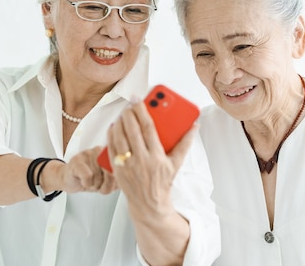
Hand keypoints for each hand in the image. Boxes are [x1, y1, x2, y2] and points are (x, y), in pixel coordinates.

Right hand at [51, 146, 116, 193]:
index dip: (114, 183)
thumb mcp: (106, 182)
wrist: (67, 179)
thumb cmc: (88, 179)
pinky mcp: (77, 160)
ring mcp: (88, 153)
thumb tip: (119, 177)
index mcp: (109, 153)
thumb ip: (116, 179)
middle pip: (110, 174)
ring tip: (89, 181)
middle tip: (96, 184)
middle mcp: (100, 150)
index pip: (119, 170)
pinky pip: (88, 176)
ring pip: (99, 176)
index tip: (107, 184)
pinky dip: (86, 183)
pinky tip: (82, 181)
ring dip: (93, 185)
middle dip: (104, 185)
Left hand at [106, 102, 195, 217]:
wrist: (150, 205)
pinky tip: (113, 127)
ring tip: (122, 114)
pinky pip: (111, 149)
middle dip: (129, 114)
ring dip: (119, 123)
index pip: (148, 128)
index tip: (138, 100)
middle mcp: (141, 160)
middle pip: (132, 131)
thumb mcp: (176, 163)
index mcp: (157, 156)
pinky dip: (111, 136)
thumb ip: (185, 143)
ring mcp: (128, 166)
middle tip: (129, 104)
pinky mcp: (118, 170)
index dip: (143, 111)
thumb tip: (194, 127)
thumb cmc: (163, 182)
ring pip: (120, 138)